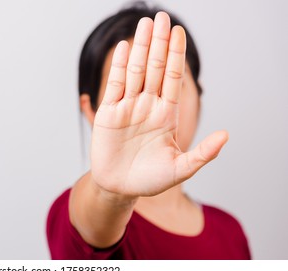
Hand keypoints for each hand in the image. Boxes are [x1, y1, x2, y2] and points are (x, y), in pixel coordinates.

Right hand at [91, 12, 227, 197]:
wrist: (119, 188)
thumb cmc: (150, 180)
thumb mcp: (180, 169)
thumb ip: (203, 153)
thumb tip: (226, 135)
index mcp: (166, 115)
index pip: (173, 78)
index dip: (176, 55)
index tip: (179, 32)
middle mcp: (147, 106)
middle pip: (155, 68)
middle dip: (159, 43)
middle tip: (162, 17)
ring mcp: (127, 107)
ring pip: (135, 71)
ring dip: (140, 48)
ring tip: (145, 24)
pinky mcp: (108, 113)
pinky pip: (114, 86)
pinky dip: (120, 66)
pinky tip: (125, 48)